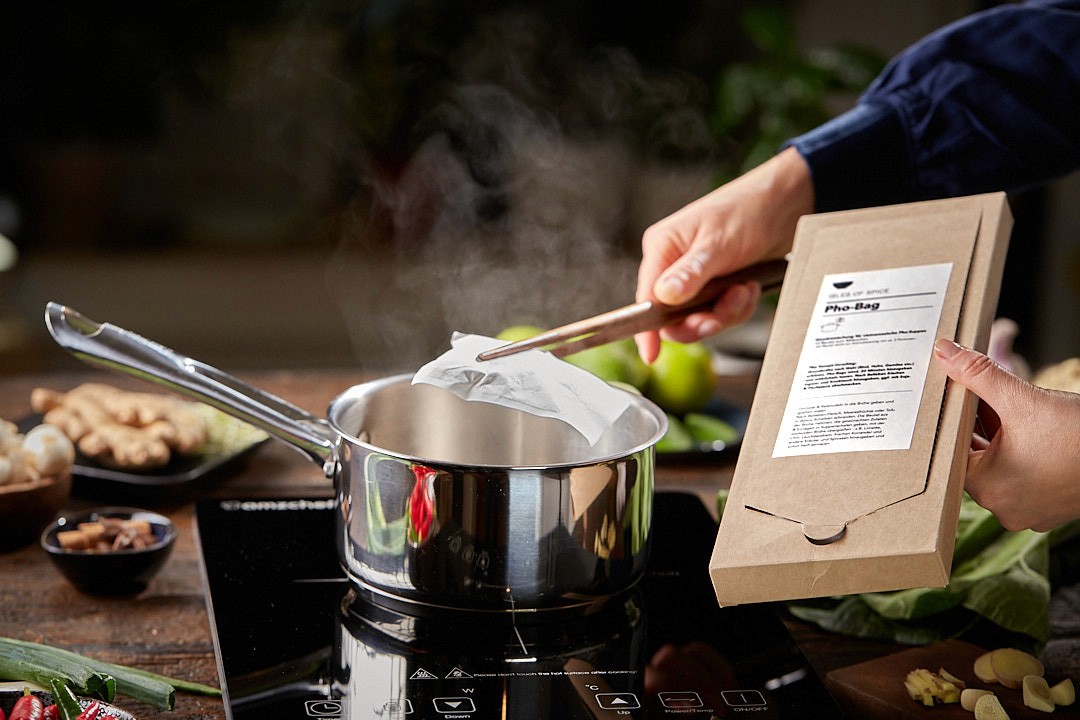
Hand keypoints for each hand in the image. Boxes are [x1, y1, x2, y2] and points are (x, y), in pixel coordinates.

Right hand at [634, 147, 813, 361]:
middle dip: (700, 320)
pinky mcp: (717, 285)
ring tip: (743, 290)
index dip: (647, 327)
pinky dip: (737, 307)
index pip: (646, 297)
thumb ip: (691, 272)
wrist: (786, 204)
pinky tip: (748, 288)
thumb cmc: (747, 210)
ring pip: (699, 317)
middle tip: (720, 316)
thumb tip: (662, 296)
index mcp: (663, 248)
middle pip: (672, 316)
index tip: (652, 354)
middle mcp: (674, 265)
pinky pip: (720, 313)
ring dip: (726, 312)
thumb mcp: (718, 243)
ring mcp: (696, 277)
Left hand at [933, 339, 1079, 531]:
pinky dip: (1022, 450)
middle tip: (977, 391)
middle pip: (976, 456)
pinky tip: (1030, 425)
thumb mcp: (1022, 399)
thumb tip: (945, 352)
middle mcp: (1004, 507)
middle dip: (977, 422)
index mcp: (987, 489)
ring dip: (1000, 434)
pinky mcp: (1051, 505)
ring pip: (1001, 464)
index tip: (953, 392)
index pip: (953, 447)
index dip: (954, 416)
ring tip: (1006, 405)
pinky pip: (1024, 474)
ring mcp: (1030, 510)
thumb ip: (978, 374)